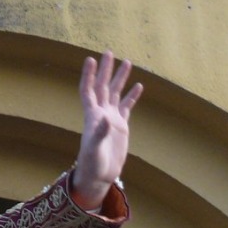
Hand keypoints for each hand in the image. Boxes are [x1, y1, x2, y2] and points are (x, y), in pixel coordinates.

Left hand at [71, 51, 142, 210]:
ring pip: (116, 93)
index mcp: (92, 115)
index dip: (89, 75)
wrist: (99, 175)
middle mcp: (101, 113)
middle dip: (106, 70)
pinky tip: (139, 85)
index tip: (90, 59)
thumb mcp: (94, 149)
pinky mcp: (121, 126)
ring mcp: (111, 118)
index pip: (88, 90)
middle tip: (109, 52)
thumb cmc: (92, 164)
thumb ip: (99, 133)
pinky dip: (132, 96)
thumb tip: (106, 119)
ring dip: (120, 78)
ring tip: (127, 62)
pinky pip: (127, 106)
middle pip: (103, 86)